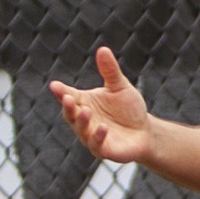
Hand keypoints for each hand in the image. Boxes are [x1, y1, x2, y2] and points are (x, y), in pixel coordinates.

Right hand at [48, 46, 150, 162]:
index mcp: (84, 103)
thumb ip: (110, 71)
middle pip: (70, 114)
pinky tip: (102, 127)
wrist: (145, 132)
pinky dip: (97, 136)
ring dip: (82, 121)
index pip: (69, 96)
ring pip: (81, 130)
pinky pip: (96, 144)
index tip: (54, 86)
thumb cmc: (129, 109)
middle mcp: (83, 120)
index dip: (61, 92)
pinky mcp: (103, 150)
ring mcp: (91, 136)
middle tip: (68, 98)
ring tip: (86, 111)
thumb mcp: (119, 86)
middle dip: (68, 107)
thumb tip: (102, 49)